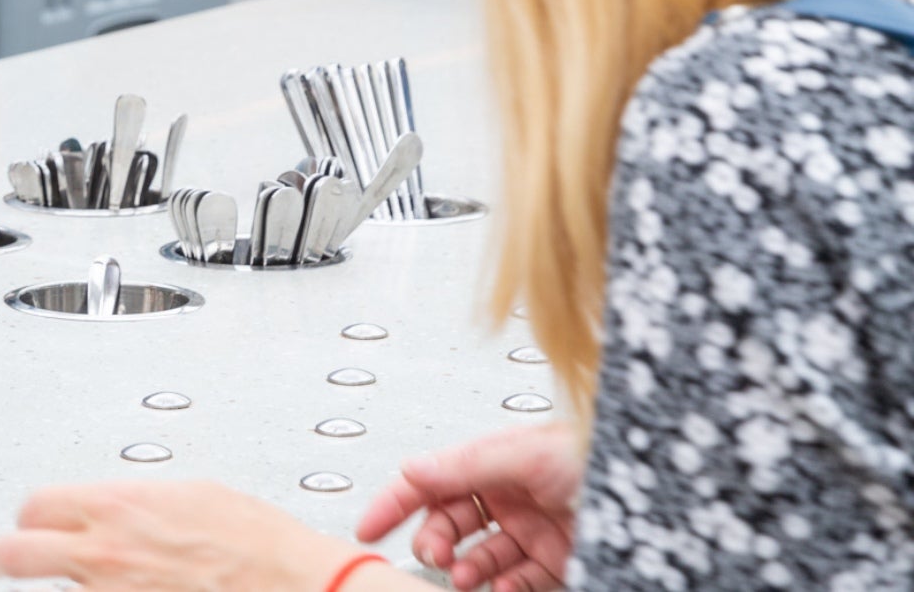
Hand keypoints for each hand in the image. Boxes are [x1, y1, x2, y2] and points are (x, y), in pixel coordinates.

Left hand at [0, 482, 357, 589]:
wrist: (302, 587)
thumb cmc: (264, 547)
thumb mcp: (194, 497)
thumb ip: (140, 502)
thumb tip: (118, 506)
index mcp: (119, 508)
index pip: (35, 506)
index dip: (28, 519)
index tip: (27, 526)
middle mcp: (105, 553)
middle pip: (12, 553)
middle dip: (1, 557)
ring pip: (52, 590)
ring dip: (57, 585)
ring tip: (64, 579)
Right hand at [356, 425, 580, 591]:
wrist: (660, 489)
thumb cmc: (599, 452)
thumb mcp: (525, 454)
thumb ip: (466, 466)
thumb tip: (414, 469)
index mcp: (493, 463)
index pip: (430, 482)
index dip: (395, 503)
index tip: (368, 529)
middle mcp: (509, 496)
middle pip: (451, 525)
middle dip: (436, 542)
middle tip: (436, 556)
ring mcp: (532, 530)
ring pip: (481, 557)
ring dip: (468, 569)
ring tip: (469, 576)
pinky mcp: (556, 562)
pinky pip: (518, 581)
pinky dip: (504, 589)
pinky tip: (501, 588)